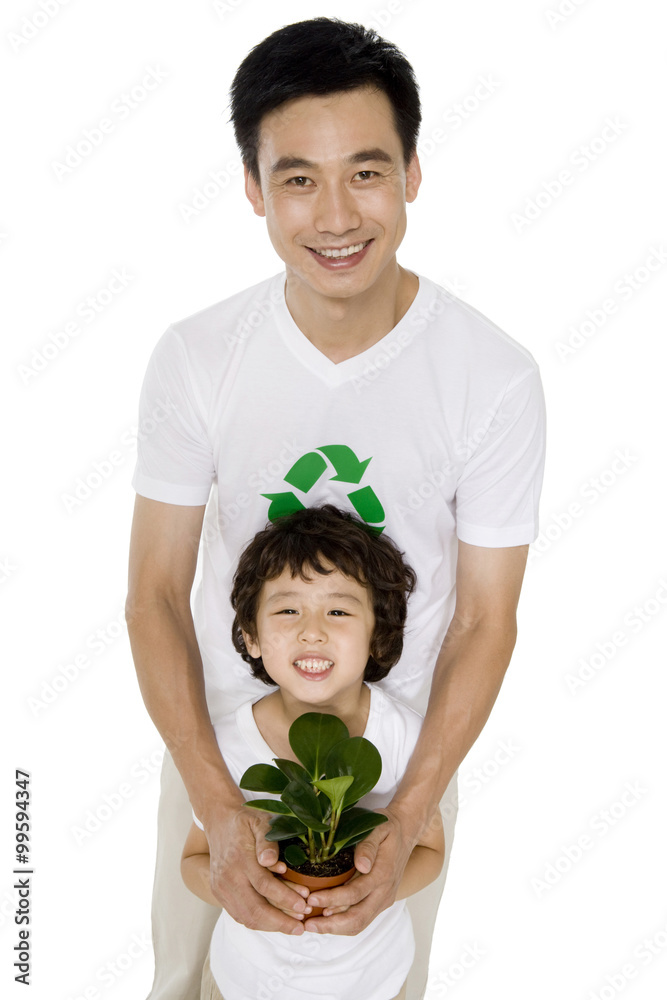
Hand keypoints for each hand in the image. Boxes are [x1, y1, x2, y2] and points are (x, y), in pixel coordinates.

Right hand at [205, 803, 310, 933]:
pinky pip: (238, 915)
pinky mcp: (218, 893)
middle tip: (301, 927)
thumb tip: (271, 861)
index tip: (303, 905)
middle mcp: (228, 877)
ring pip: (246, 917)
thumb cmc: (246, 821)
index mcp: (240, 858)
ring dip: (270, 926)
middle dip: (280, 922)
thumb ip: (267, 841)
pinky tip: (275, 922)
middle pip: (254, 909)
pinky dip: (258, 922)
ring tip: (292, 926)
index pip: (264, 886)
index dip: (285, 898)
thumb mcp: (260, 821)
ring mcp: (221, 887)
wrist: (219, 821)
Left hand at [301, 808, 414, 934]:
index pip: (354, 894)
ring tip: (313, 926)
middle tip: (308, 923)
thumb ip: (368, 846)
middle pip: (358, 917)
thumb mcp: (378, 828)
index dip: (332, 899)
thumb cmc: (388, 828)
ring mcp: (384, 899)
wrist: (406, 832)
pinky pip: (363, 919)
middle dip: (331, 924)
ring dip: (336, 929)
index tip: (311, 899)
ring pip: (360, 923)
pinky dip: (344, 925)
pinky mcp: (381, 902)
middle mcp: (385, 891)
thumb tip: (361, 865)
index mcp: (383, 873)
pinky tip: (327, 921)